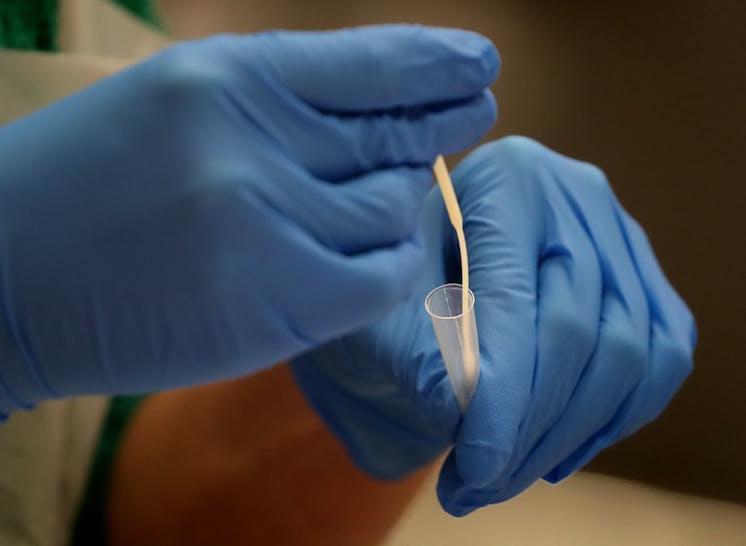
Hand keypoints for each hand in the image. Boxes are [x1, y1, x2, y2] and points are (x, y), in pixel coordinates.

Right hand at [0, 26, 498, 424]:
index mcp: (225, 78)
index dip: (436, 62)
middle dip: (438, 129)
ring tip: (395, 203)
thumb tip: (378, 127)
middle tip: (473, 114)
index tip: (480, 63)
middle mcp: (251, 143)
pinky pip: (381, 280)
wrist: (1, 279)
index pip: (368, 63)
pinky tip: (383, 260)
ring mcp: (266, 226)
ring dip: (403, 208)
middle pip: (393, 140)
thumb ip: (277, 115)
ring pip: (395, 212)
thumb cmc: (84, 190)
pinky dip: (393, 268)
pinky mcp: (273, 306)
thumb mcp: (177, 112)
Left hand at [291, 136, 695, 515]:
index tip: (473, 470)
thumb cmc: (392, 282)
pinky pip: (662, 356)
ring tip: (505, 475)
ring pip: (630, 355)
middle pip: (580, 334)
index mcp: (506, 182)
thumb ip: (417, 356)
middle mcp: (574, 195)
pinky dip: (618, 416)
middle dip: (530, 430)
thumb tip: (468, 415)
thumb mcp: (380, 311)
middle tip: (476, 486)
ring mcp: (619, 235)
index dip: (501, 400)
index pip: (517, 305)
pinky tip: (559, 448)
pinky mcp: (642, 277)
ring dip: (570, 436)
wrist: (421, 264)